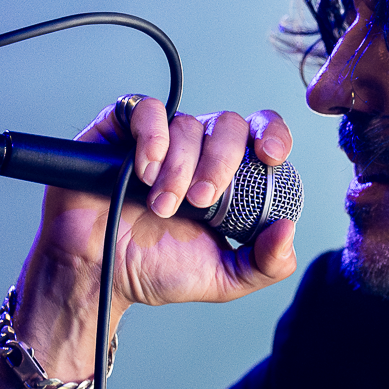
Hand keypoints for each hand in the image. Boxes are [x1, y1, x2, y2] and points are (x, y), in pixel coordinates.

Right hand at [16, 96, 297, 365]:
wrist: (98, 275)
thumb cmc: (155, 270)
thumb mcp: (223, 278)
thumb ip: (265, 264)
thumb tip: (289, 232)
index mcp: (227, 176)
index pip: (260, 134)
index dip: (272, 134)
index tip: (271, 158)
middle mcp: (196, 151)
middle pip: (227, 125)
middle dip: (220, 163)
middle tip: (201, 202)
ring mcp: (159, 138)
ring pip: (187, 123)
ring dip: (179, 167)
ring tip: (161, 205)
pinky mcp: (120, 130)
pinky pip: (146, 110)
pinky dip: (152, 137)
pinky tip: (145, 169)